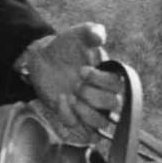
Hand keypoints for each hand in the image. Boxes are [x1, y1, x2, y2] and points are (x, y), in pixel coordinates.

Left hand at [18, 22, 124, 143]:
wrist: (42, 59)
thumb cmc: (66, 46)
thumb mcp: (78, 33)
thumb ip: (92, 31)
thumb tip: (100, 38)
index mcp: (108, 75)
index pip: (119, 85)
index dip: (102, 80)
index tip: (82, 70)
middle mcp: (102, 93)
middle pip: (112, 105)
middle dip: (93, 96)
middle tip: (76, 84)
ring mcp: (90, 108)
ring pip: (101, 123)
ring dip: (85, 112)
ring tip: (70, 97)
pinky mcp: (76, 118)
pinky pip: (81, 131)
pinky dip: (69, 117)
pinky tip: (60, 101)